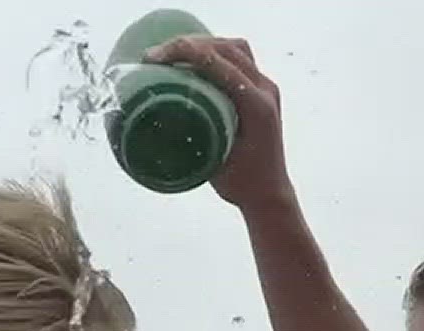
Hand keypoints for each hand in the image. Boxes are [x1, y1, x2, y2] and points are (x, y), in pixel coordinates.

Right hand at [144, 35, 294, 213]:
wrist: (269, 194)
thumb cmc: (241, 184)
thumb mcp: (213, 159)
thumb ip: (194, 132)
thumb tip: (159, 108)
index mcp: (256, 106)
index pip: (219, 64)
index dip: (185, 53)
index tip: (154, 57)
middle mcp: (265, 91)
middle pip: (228, 49)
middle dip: (190, 44)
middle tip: (157, 54)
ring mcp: (266, 89)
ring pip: (236, 49)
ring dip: (204, 44)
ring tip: (174, 53)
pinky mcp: (262, 92)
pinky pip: (240, 60)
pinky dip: (215, 54)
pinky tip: (194, 62)